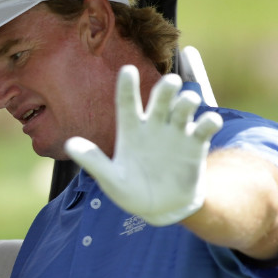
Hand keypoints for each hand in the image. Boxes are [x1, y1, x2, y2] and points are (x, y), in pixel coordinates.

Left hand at [65, 65, 222, 225]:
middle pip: (160, 99)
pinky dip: (208, 121)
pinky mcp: (194, 144)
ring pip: (184, 107)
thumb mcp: (110, 179)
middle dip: (166, 88)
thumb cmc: (130, 192)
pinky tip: (207, 122)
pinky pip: (204, 126)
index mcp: (130, 130)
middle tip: (170, 82)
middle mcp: (154, 126)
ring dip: (187, 101)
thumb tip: (69, 144)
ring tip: (187, 103)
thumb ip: (93, 161)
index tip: (128, 69)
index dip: (127, 87)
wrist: (161, 208)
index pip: (127, 103)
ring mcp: (175, 133)